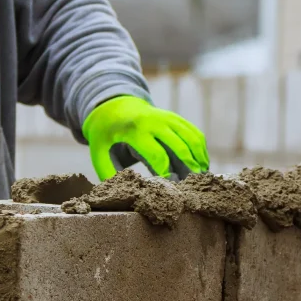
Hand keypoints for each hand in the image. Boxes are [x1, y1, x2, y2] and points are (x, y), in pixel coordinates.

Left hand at [82, 95, 209, 179]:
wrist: (114, 106)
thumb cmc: (106, 135)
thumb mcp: (99, 152)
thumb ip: (108, 173)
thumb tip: (122, 195)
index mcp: (135, 130)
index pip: (157, 155)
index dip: (167, 173)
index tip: (171, 188)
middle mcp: (155, 121)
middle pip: (180, 147)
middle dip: (189, 168)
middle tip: (193, 186)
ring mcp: (168, 118)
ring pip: (192, 139)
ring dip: (199, 159)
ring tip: (200, 178)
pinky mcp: (176, 118)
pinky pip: (195, 134)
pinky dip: (201, 150)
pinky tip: (201, 166)